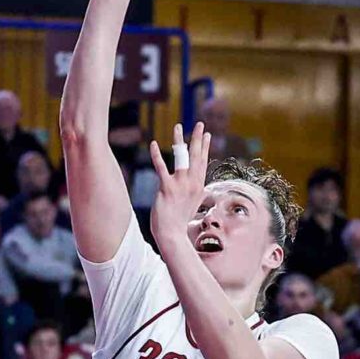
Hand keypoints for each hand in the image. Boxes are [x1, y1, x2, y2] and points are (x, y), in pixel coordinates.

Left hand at [150, 122, 211, 259]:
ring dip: (179, 140)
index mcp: (198, 186)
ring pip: (181, 158)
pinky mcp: (167, 188)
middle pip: (196, 156)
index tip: (206, 134)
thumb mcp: (192, 204)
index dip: (204, 147)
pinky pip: (161, 168)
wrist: (172, 235)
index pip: (203, 162)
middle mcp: (192, 183)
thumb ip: (194, 192)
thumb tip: (198, 187)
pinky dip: (156, 155)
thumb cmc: (179, 222)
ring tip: (177, 126)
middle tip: (199, 123)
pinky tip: (153, 143)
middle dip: (198, 138)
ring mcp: (180, 185)